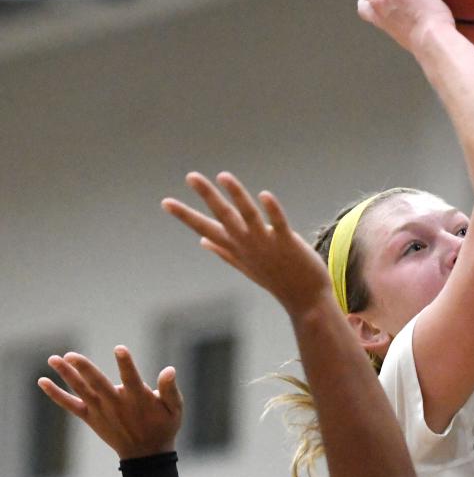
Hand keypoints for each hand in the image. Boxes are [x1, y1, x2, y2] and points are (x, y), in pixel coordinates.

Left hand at [39, 348, 181, 458]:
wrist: (145, 455)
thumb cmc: (163, 427)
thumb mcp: (175, 409)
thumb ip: (170, 389)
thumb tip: (169, 370)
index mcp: (139, 399)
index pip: (131, 378)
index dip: (126, 364)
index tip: (119, 349)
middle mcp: (116, 404)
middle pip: (98, 384)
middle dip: (84, 369)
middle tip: (70, 355)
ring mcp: (101, 411)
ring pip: (81, 390)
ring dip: (66, 375)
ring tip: (53, 359)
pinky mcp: (90, 417)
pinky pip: (70, 405)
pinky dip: (56, 394)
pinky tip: (42, 381)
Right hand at [162, 172, 329, 317]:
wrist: (305, 301)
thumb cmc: (275, 280)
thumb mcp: (244, 266)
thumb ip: (223, 251)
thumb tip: (202, 242)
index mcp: (236, 248)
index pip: (205, 229)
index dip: (185, 215)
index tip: (165, 201)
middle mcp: (247, 244)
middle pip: (223, 216)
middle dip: (207, 196)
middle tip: (191, 176)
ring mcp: (266, 244)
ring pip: (248, 216)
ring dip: (237, 196)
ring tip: (223, 175)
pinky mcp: (287, 243)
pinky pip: (278, 224)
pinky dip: (271, 210)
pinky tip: (264, 194)